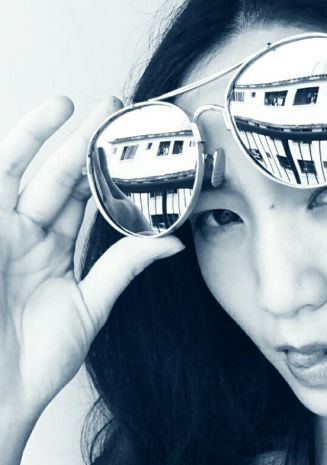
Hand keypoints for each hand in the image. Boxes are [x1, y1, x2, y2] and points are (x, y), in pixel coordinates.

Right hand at [0, 96, 184, 438]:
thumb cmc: (38, 358)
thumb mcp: (90, 305)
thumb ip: (124, 267)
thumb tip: (171, 242)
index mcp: (54, 252)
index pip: (83, 200)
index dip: (105, 171)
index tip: (129, 145)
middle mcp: (25, 237)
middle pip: (57, 179)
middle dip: (81, 142)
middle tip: (111, 110)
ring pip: (21, 174)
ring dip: (42, 138)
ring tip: (70, 106)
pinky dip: (10, 159)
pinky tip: (27, 135)